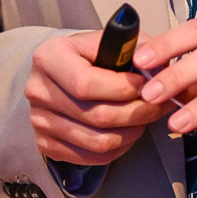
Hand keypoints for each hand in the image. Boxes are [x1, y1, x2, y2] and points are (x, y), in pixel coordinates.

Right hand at [25, 30, 166, 166]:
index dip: (123, 89)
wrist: (62, 71)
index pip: (86, 83)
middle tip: (158, 106)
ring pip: (97, 141)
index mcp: (49, 57)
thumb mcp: (109, 41)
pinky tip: (128, 132)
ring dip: (131, 133)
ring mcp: (38, 120)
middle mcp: (37, 90)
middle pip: (96, 116)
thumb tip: (159, 71)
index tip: (148, 86)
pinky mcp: (45, 144)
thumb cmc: (91, 55)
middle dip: (136, 113)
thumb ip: (134, 50)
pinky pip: (91, 157)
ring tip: (146, 118)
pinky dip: (118, 148)